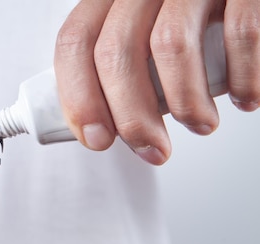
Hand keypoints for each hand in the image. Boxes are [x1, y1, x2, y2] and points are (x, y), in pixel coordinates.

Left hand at [54, 0, 257, 164]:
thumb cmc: (192, 20)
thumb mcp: (143, 32)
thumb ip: (120, 66)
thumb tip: (100, 126)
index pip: (75, 41)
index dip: (79, 96)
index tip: (96, 137)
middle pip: (115, 50)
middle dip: (131, 116)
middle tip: (151, 147)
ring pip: (170, 45)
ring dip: (186, 103)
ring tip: (200, 123)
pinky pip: (240, 32)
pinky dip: (242, 77)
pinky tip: (245, 96)